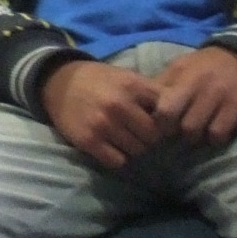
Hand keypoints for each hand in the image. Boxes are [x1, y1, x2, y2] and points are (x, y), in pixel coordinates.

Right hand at [41, 58, 166, 169]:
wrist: (58, 83)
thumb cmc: (98, 80)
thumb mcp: (126, 76)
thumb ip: (149, 93)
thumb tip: (178, 113)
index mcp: (132, 86)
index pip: (166, 113)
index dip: (167, 121)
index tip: (163, 125)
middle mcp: (119, 105)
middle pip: (153, 136)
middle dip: (151, 138)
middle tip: (144, 135)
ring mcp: (103, 124)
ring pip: (137, 150)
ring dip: (135, 148)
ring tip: (127, 140)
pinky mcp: (89, 141)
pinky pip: (118, 161)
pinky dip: (119, 157)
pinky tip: (114, 147)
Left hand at [151, 47, 236, 149]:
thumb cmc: (205, 66)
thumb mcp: (181, 67)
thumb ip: (162, 85)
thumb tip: (141, 105)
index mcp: (181, 74)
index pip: (161, 105)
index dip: (157, 121)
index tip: (158, 126)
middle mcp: (198, 84)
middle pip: (174, 120)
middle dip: (171, 132)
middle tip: (174, 134)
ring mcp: (219, 95)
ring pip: (195, 130)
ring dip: (192, 137)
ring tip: (194, 134)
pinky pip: (218, 133)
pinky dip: (213, 138)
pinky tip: (213, 133)